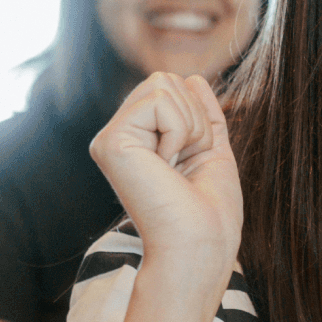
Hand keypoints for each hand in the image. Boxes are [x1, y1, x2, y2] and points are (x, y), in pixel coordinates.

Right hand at [87, 71, 242, 267]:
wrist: (202, 244)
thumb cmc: (212, 213)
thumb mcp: (212, 152)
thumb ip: (203, 116)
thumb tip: (194, 77)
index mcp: (140, 139)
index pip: (173, 88)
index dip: (199, 118)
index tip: (194, 161)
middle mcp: (119, 136)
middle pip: (166, 79)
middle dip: (195, 118)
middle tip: (187, 163)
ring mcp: (110, 139)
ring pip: (163, 83)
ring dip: (189, 126)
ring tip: (177, 166)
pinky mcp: (109, 142)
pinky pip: (159, 100)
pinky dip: (178, 131)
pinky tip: (165, 165)